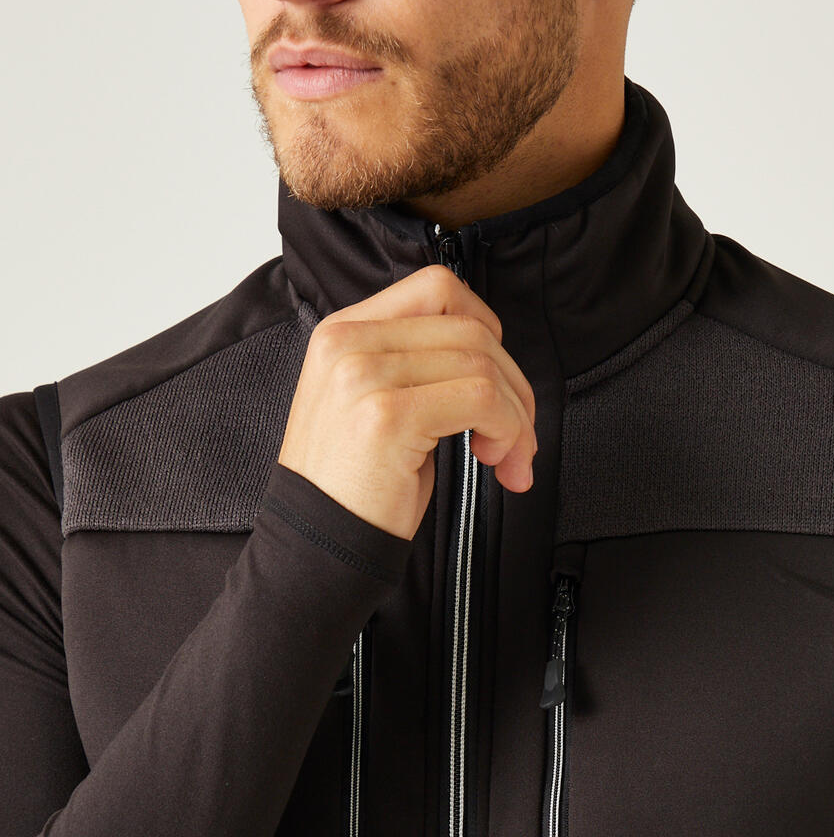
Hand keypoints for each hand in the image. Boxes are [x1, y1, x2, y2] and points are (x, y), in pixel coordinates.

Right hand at [277, 264, 537, 539]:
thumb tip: (490, 350)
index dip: (484, 327)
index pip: (436, 289)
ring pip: (483, 363)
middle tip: (516, 436)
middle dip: (513, 384)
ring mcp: (364, 374)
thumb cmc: (353, 484)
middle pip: (470, 328)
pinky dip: (508, 429)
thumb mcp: (371, 400)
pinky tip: (495, 460)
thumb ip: (413, 359)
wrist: (314, 547)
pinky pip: (482, 398)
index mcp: (343, 331)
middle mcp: (348, 341)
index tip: (496, 377)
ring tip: (506, 456)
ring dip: (516, 416)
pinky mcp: (388, 414)